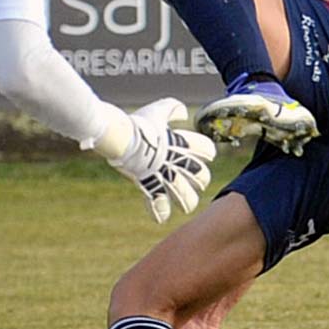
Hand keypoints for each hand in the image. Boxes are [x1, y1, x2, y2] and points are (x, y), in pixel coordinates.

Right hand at [99, 99, 216, 223]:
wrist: (120, 136)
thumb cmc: (138, 122)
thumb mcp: (158, 111)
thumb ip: (171, 109)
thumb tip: (182, 112)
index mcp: (179, 142)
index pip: (204, 149)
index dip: (208, 153)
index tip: (208, 156)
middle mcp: (174, 160)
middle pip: (198, 174)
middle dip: (201, 180)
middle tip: (200, 184)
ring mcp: (161, 173)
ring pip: (182, 192)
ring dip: (187, 202)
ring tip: (188, 207)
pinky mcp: (146, 183)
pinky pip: (155, 200)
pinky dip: (159, 211)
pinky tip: (162, 218)